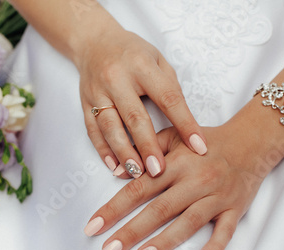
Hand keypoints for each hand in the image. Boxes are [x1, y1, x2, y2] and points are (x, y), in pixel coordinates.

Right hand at [75, 27, 206, 178]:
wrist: (93, 41)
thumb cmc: (132, 53)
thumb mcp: (157, 60)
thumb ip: (170, 88)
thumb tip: (184, 123)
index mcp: (142, 66)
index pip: (168, 98)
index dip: (185, 123)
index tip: (199, 146)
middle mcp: (117, 79)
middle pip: (135, 117)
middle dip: (148, 146)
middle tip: (160, 170)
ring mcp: (98, 92)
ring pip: (110, 128)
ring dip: (124, 153)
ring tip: (138, 173)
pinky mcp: (84, 104)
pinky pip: (93, 131)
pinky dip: (103, 150)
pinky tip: (114, 166)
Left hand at [84, 121, 278, 249]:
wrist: (251, 141)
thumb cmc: (206, 141)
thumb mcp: (174, 136)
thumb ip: (146, 149)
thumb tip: (119, 171)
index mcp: (175, 164)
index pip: (138, 189)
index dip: (113, 208)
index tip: (93, 226)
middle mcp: (194, 181)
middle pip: (158, 210)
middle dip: (130, 232)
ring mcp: (215, 197)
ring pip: (187, 223)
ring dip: (164, 242)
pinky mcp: (234, 209)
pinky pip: (226, 231)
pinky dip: (215, 246)